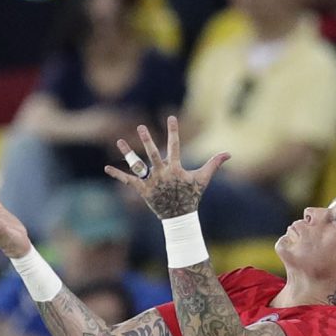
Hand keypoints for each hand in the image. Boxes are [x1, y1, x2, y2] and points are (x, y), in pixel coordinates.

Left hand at [104, 116, 228, 217]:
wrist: (180, 218)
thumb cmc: (191, 196)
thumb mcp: (203, 179)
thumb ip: (214, 164)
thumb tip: (229, 153)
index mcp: (175, 169)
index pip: (174, 146)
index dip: (173, 131)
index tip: (170, 117)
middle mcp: (162, 174)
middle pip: (153, 154)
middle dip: (147, 140)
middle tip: (140, 127)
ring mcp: (151, 182)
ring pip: (137, 165)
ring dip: (128, 153)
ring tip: (119, 141)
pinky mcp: (143, 190)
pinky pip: (128, 181)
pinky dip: (117, 174)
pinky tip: (106, 168)